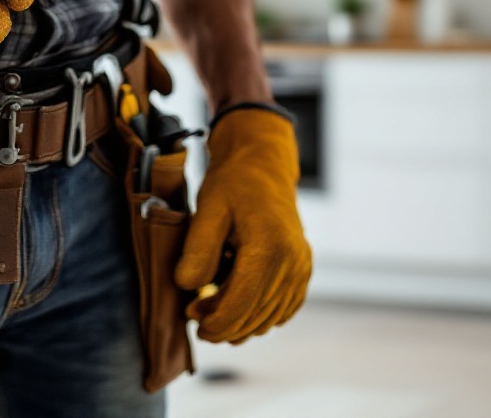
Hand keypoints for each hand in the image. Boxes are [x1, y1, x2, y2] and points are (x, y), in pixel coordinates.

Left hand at [175, 105, 311, 343]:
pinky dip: (258, 314)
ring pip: (269, 318)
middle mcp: (293, 261)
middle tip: (194, 315)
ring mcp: (302, 268)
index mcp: (270, 245)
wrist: (263, 166)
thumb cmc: (233, 182)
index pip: (243, 302)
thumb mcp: (208, 207)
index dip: (217, 321)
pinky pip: (281, 309)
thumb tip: (187, 286)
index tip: (195, 323)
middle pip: (255, 315)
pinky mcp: (303, 271)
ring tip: (210, 307)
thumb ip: (198, 248)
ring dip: (239, 322)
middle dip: (223, 324)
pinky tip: (235, 303)